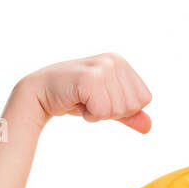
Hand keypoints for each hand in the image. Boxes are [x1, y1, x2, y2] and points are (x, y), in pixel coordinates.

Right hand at [18, 52, 152, 132]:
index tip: (100, 99)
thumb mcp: (105, 105)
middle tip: (89, 100)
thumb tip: (149, 127)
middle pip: (133, 106)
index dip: (122, 109)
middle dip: (110, 112)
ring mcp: (102, 67)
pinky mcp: (90, 78)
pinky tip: (76, 101)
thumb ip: (128, 114)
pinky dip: (89, 115)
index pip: (144, 100)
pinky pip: (102, 112)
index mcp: (122, 62)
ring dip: (98, 113)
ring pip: (118, 110)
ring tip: (82, 100)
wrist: (39, 94)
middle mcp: (114, 60)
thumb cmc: (73, 97)